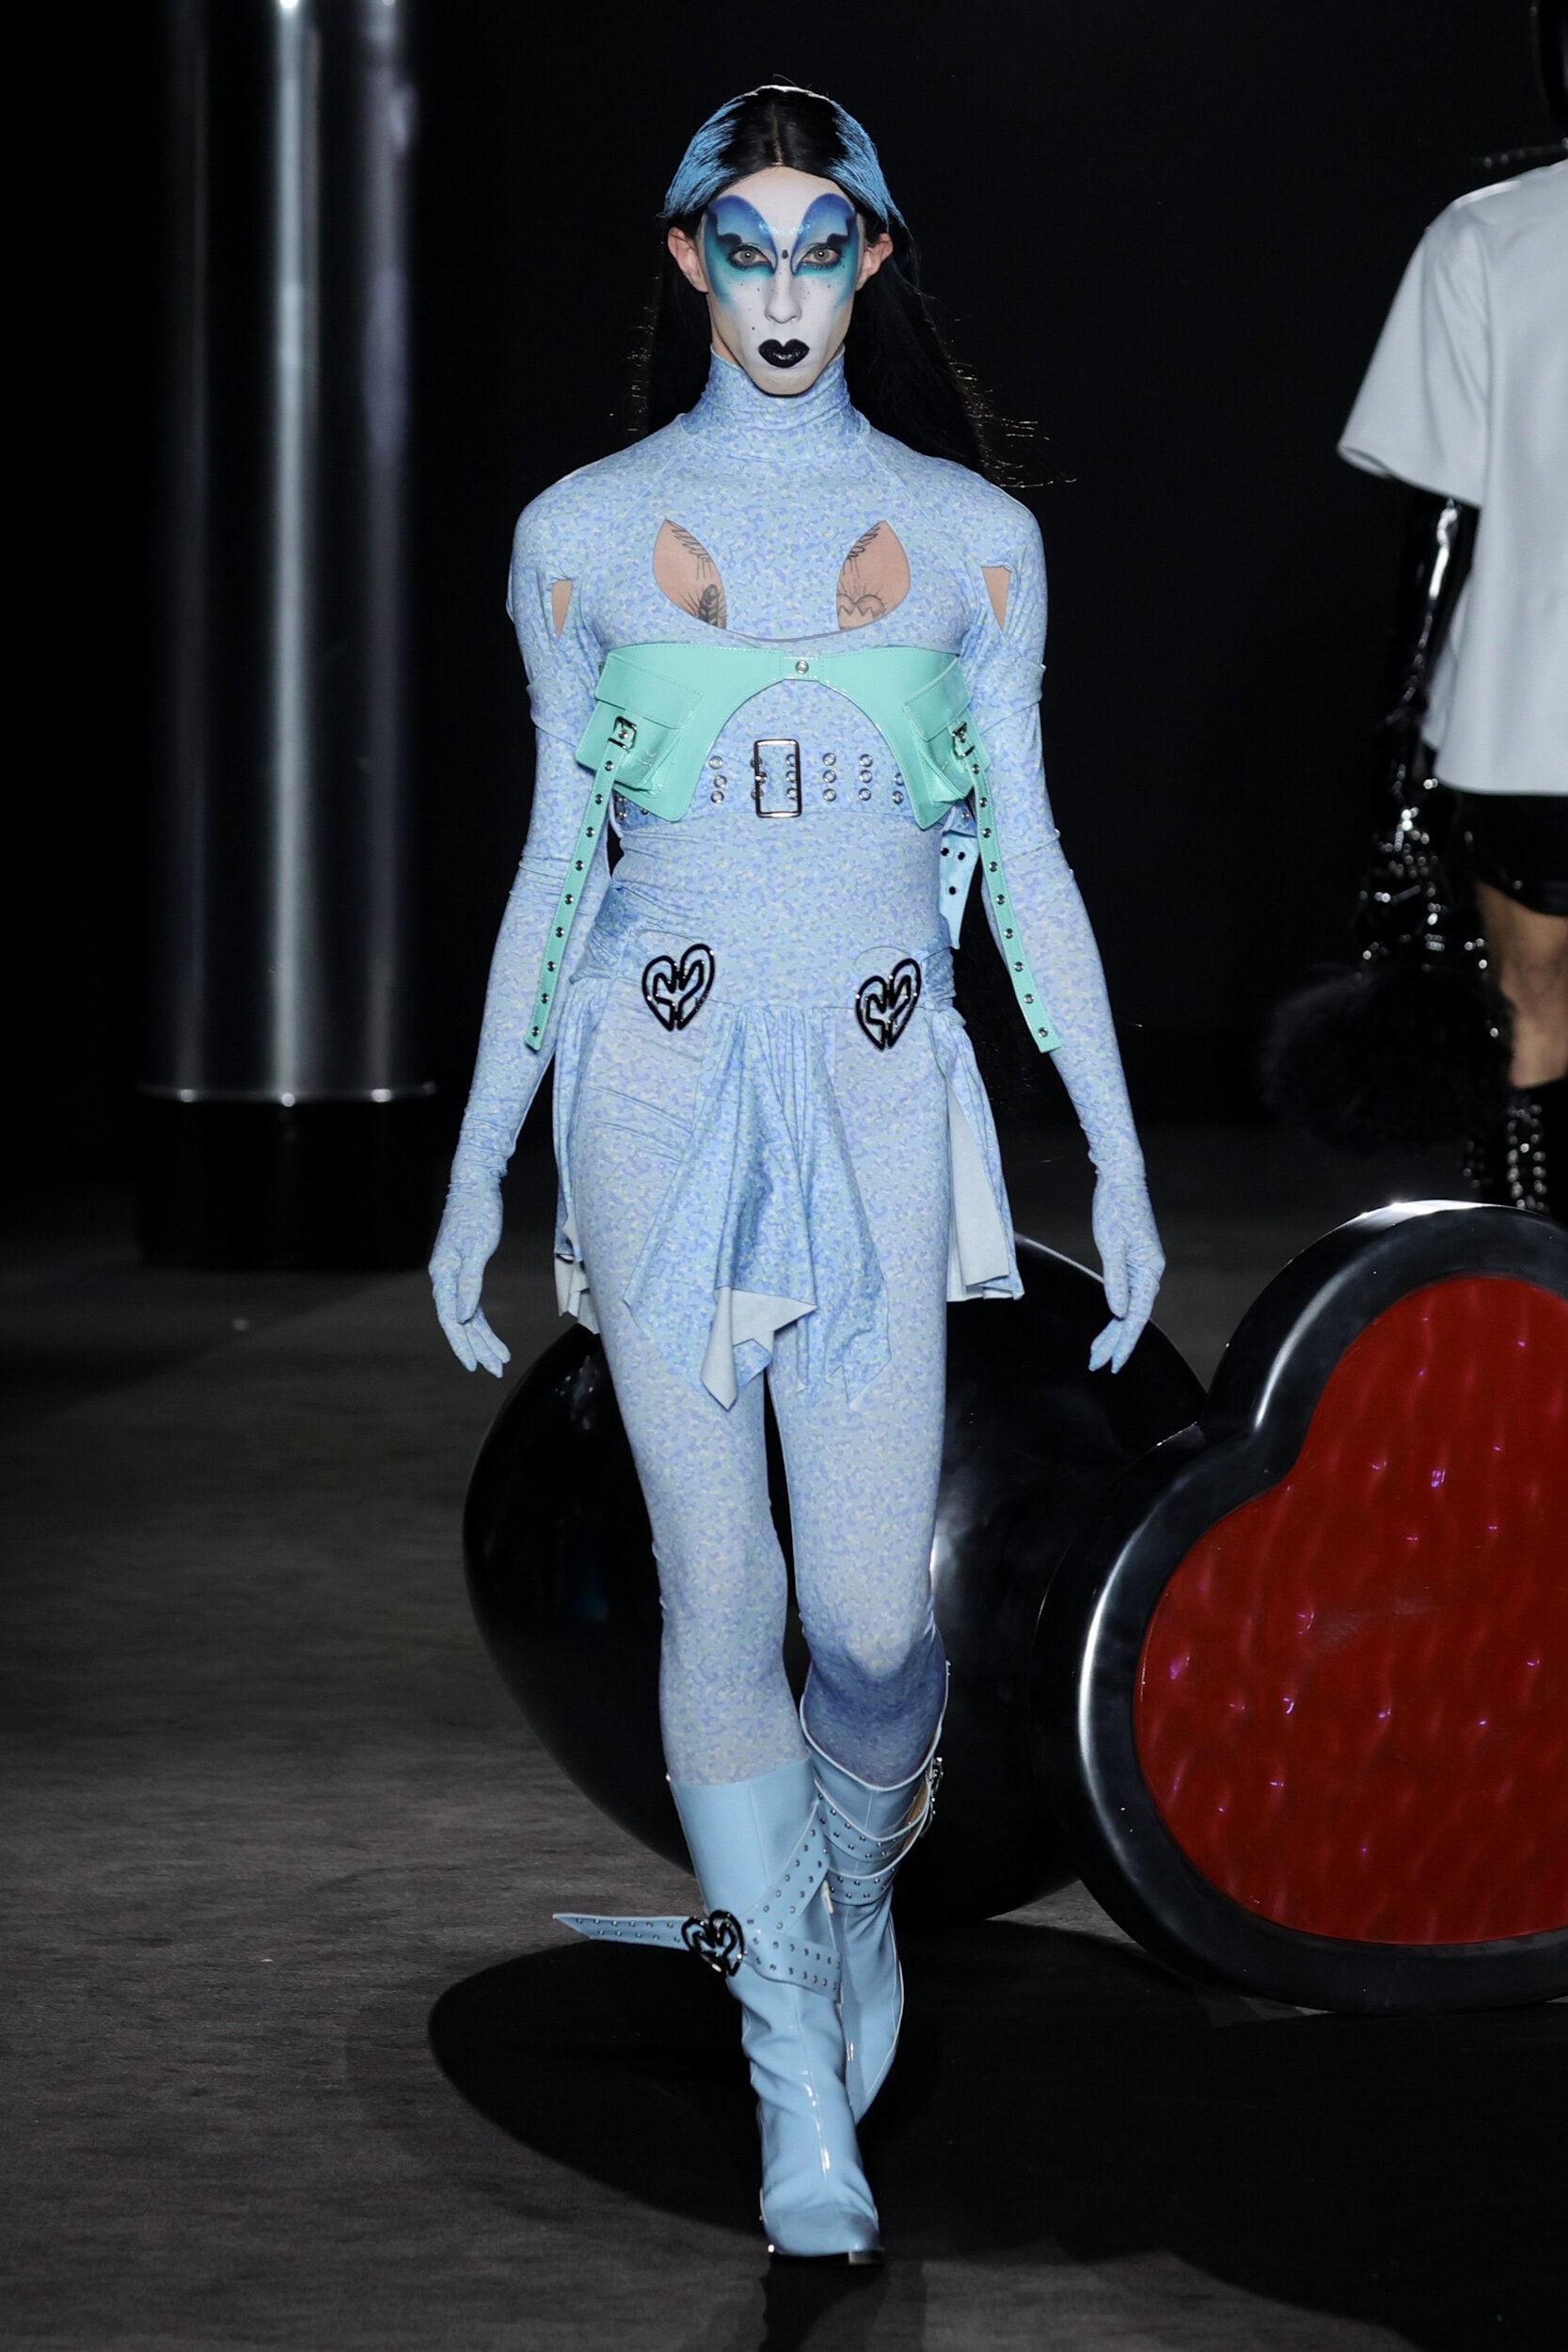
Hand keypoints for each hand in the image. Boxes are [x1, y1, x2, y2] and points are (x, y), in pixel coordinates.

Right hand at [429, 1175, 509, 1376]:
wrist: (476, 1185)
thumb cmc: (478, 1213)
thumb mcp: (477, 1248)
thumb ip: (469, 1283)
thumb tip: (463, 1316)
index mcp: (442, 1274)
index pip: (450, 1318)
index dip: (462, 1344)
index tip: (475, 1365)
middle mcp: (444, 1278)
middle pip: (459, 1322)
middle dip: (477, 1348)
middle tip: (495, 1370)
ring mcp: (453, 1276)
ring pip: (467, 1316)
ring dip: (482, 1339)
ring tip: (500, 1360)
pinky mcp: (465, 1270)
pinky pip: (472, 1304)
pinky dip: (482, 1322)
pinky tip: (492, 1338)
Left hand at [1087, 1168, 1164, 1374]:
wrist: (1121, 1179)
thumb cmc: (1115, 1208)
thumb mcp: (1111, 1246)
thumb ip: (1116, 1281)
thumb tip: (1118, 1312)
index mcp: (1149, 1270)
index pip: (1137, 1316)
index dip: (1125, 1343)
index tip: (1113, 1364)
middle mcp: (1151, 1271)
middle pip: (1133, 1316)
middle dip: (1116, 1343)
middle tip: (1097, 1365)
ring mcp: (1143, 1267)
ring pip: (1130, 1307)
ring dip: (1114, 1331)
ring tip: (1098, 1353)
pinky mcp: (1134, 1260)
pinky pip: (1127, 1294)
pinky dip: (1116, 1311)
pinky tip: (1109, 1324)